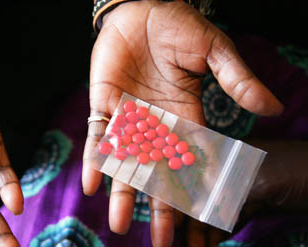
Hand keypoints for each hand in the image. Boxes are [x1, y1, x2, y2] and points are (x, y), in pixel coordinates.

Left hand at [82, 1, 282, 245]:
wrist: (141, 10)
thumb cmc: (179, 27)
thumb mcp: (213, 51)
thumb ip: (236, 79)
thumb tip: (274, 106)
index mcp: (185, 118)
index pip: (193, 163)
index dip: (196, 192)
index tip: (202, 221)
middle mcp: (156, 126)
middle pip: (159, 175)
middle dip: (160, 207)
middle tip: (163, 241)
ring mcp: (129, 119)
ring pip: (126, 164)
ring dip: (123, 193)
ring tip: (120, 224)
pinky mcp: (104, 106)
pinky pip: (97, 139)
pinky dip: (95, 160)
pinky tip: (92, 185)